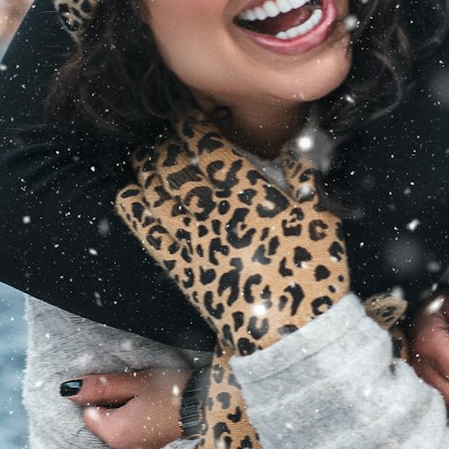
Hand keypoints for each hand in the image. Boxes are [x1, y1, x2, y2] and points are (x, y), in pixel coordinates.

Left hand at [63, 368, 190, 448]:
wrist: (218, 412)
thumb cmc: (176, 392)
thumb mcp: (137, 381)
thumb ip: (101, 387)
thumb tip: (68, 389)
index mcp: (114, 434)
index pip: (90, 415)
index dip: (106, 399)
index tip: (128, 391)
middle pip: (109, 431)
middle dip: (121, 416)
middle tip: (147, 400)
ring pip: (127, 443)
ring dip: (137, 429)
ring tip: (161, 413)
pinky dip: (150, 441)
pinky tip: (168, 427)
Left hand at [117, 114, 349, 356]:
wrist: (294, 334)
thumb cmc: (314, 274)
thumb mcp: (320, 218)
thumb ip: (304, 177)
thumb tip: (299, 142)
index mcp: (252, 197)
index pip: (213, 151)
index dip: (195, 128)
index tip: (188, 114)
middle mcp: (218, 215)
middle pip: (179, 169)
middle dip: (166, 145)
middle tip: (159, 131)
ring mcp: (196, 243)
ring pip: (160, 196)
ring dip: (147, 171)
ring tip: (142, 154)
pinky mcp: (183, 271)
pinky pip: (150, 235)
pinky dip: (136, 212)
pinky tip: (128, 195)